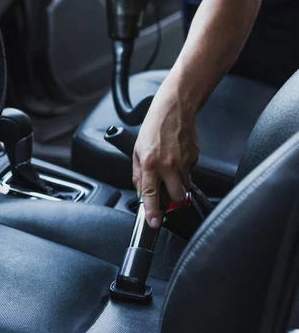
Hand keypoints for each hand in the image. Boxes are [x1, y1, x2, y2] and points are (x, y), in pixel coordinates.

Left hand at [132, 95, 198, 228]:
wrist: (174, 109)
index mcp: (151, 163)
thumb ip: (138, 174)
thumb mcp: (137, 150)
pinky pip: (191, 173)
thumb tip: (140, 191)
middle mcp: (168, 165)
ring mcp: (183, 161)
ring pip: (186, 186)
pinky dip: (185, 171)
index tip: (154, 223)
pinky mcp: (195, 157)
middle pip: (177, 196)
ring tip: (171, 169)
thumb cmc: (154, 127)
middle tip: (167, 191)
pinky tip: (178, 158)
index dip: (153, 212)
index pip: (151, 194)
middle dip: (173, 199)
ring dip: (179, 184)